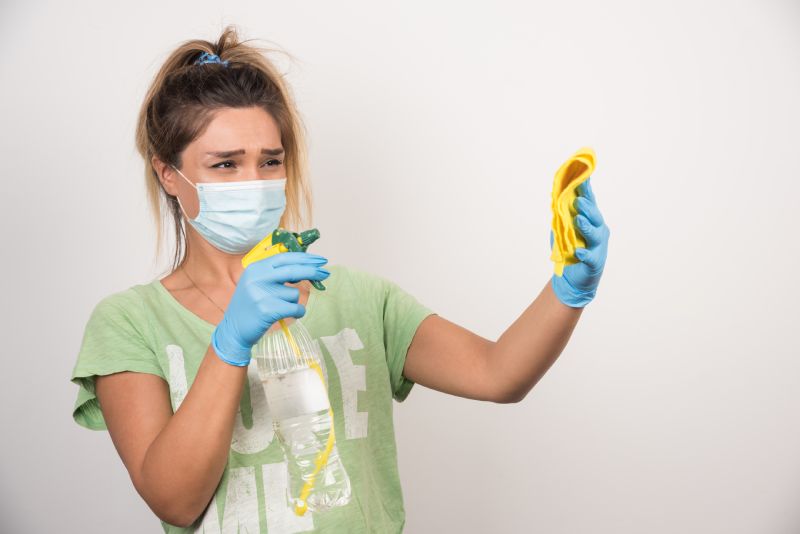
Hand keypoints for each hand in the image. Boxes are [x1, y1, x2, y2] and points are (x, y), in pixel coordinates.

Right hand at [211, 252, 330, 365]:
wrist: (234, 330)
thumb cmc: (251, 307)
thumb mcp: (257, 283)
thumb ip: (276, 273)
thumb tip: (306, 266)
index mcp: (255, 268)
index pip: (284, 258)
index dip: (304, 258)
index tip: (319, 260)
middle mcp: (257, 278)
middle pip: (293, 270)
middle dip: (312, 271)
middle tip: (326, 272)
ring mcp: (261, 294)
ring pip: (294, 294)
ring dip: (294, 302)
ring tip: (279, 308)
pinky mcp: (267, 310)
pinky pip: (295, 308)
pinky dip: (297, 312)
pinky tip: (287, 315)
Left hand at [551, 177, 609, 307]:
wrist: (572, 279)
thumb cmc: (569, 250)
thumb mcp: (564, 230)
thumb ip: (562, 215)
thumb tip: (555, 196)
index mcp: (591, 221)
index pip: (590, 203)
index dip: (587, 191)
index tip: (583, 177)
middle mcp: (598, 232)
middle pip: (595, 217)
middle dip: (587, 208)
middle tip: (578, 200)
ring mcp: (598, 248)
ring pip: (595, 235)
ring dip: (587, 227)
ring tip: (578, 220)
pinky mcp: (594, 263)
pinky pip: (590, 257)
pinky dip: (584, 254)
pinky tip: (578, 251)